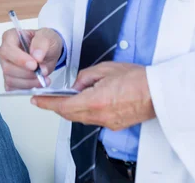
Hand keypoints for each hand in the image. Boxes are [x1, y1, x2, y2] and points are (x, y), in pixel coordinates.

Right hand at [0, 27, 62, 89]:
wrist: (49, 52)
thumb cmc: (45, 41)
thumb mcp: (48, 36)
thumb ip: (42, 43)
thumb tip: (36, 56)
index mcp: (10, 37)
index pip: (7, 49)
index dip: (19, 59)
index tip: (34, 65)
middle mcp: (5, 53)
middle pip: (8, 68)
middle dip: (27, 73)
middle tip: (43, 72)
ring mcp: (6, 67)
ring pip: (11, 80)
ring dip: (29, 82)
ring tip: (44, 78)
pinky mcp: (10, 79)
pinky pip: (14, 88)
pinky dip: (27, 88)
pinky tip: (38, 83)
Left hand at [31, 62, 155, 129]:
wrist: (158, 92)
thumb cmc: (136, 78)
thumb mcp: (105, 69)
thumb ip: (85, 76)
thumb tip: (76, 84)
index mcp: (95, 101)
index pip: (64, 105)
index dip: (47, 103)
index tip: (36, 100)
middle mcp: (100, 116)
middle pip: (69, 114)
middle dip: (55, 107)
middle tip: (44, 99)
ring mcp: (107, 123)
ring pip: (80, 118)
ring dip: (69, 109)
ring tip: (63, 98)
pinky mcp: (114, 124)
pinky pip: (92, 120)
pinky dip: (83, 112)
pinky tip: (83, 102)